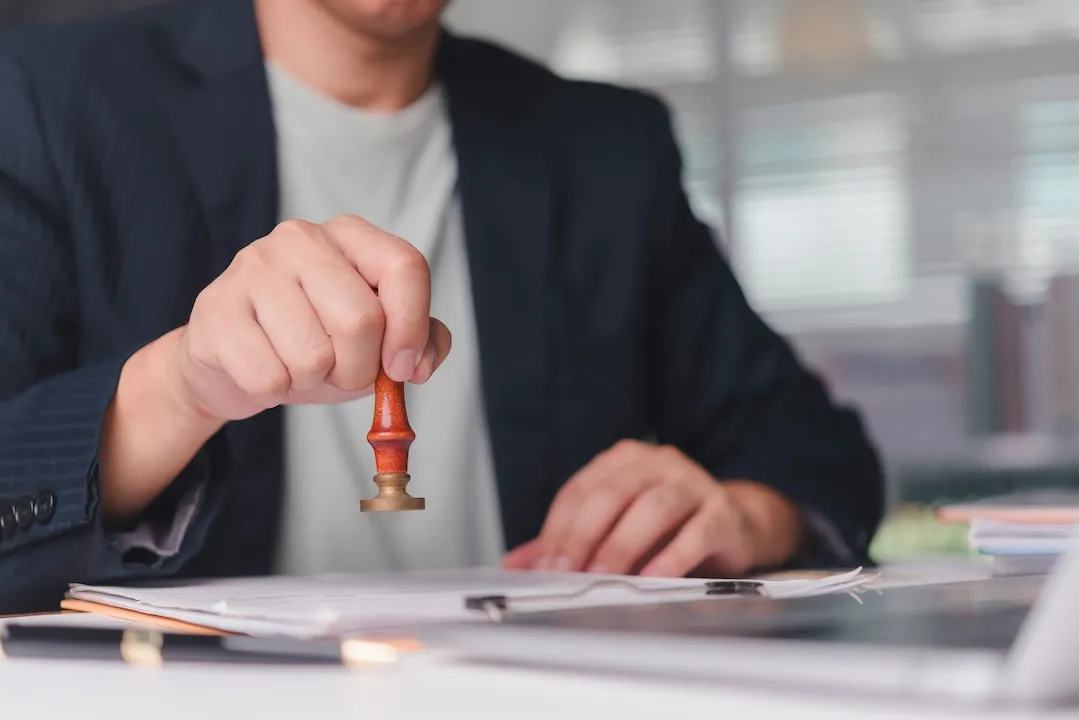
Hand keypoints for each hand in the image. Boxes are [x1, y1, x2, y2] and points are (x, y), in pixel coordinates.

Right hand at [171, 215, 451, 421]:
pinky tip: (265, 369)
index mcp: (350, 235)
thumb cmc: (315, 342)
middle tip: (342, 372)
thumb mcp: (377, 339)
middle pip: (361, 319)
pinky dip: (275, 391)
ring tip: (299, 366)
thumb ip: (420, 341)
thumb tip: (419, 362)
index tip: (403, 367)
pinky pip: (269, 378)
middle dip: (360, 369)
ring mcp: (252, 268)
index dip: (412, 327)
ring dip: (314, 381)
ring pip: (314, 356)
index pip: (404, 266)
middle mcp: (301, 238)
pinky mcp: (215, 309)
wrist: (231, 359)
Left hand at [502, 440, 803, 576]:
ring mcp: (693, 483)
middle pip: (612, 494)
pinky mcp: (723, 511)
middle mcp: (658, 463)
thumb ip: (568, 541)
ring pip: (652, 508)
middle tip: (568, 572)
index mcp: (624, 460)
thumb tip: (516, 563)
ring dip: (623, 545)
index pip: (581, 489)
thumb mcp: (615, 527)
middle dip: (584, 536)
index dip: (559, 528)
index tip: (546, 565)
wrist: (736, 523)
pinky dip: (670, 558)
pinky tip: (652, 579)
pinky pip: (695, 532)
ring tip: (605, 576)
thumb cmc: (670, 524)